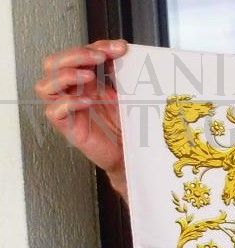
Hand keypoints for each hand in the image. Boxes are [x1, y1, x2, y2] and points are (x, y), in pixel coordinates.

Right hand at [35, 39, 128, 199]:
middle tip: (99, 55)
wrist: (130, 155)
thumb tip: (121, 51)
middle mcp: (72, 92)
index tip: (119, 47)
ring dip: (65, 75)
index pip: (79, 54)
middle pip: (53, 63)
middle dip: (75, 54)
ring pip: (45, 85)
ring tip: (88, 75)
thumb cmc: (125, 128)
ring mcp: (67, 109)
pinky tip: (86, 101)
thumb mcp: (125, 95)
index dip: (97, 46)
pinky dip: (68, 103)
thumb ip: (120, 74)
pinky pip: (54, 112)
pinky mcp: (67, 128)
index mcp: (84, 82)